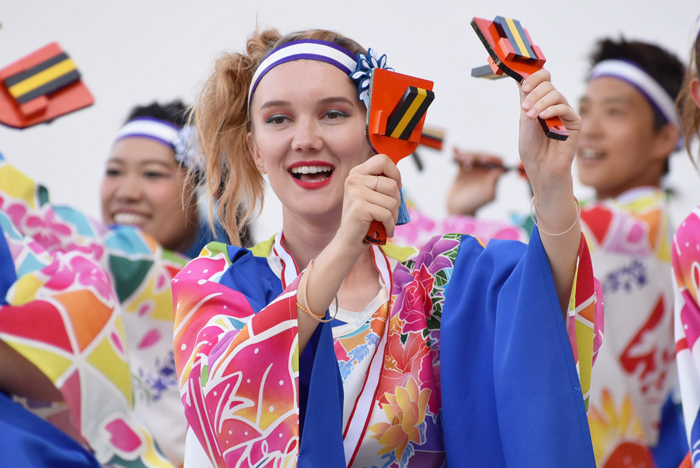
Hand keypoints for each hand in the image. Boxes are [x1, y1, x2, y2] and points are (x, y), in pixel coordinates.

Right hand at [337, 154, 400, 253]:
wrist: (349, 240)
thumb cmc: (365, 217)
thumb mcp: (371, 194)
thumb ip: (382, 182)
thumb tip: (398, 180)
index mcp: (357, 172)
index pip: (382, 159)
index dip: (395, 173)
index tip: (396, 187)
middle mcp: (353, 179)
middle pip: (392, 184)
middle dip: (397, 201)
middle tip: (390, 212)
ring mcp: (355, 193)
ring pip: (392, 201)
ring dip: (394, 216)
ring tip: (387, 222)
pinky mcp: (359, 207)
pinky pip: (387, 214)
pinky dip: (390, 225)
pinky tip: (385, 229)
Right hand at [446, 149, 506, 215]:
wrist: (458, 209)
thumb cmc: (476, 203)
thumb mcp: (488, 194)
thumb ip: (495, 181)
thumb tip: (501, 169)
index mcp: (493, 175)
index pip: (497, 161)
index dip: (492, 158)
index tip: (485, 161)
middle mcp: (484, 171)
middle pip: (483, 156)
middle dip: (478, 156)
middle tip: (471, 161)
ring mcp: (473, 169)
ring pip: (472, 155)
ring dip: (467, 155)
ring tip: (463, 162)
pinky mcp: (462, 169)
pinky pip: (460, 158)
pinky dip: (458, 152)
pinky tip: (455, 148)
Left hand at [518, 69, 580, 200]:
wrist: (539, 166)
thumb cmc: (531, 145)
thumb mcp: (524, 118)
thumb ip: (525, 97)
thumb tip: (518, 76)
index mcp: (541, 100)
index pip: (543, 78)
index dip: (533, 78)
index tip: (523, 87)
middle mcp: (554, 104)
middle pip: (547, 84)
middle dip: (534, 93)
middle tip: (525, 108)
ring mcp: (565, 112)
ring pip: (555, 94)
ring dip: (540, 102)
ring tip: (531, 116)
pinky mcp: (574, 122)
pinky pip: (565, 108)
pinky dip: (552, 109)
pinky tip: (543, 117)